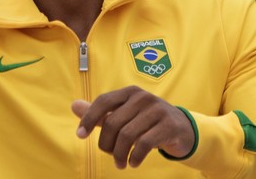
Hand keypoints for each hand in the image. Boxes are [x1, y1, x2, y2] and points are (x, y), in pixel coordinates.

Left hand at [71, 86, 194, 168]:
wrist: (181, 128)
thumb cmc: (146, 121)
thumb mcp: (124, 114)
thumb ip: (100, 112)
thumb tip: (73, 105)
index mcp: (129, 92)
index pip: (103, 102)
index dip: (89, 118)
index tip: (80, 135)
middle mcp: (143, 97)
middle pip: (113, 122)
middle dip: (106, 144)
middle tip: (111, 156)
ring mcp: (157, 110)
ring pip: (127, 135)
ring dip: (120, 154)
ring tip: (120, 164)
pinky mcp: (169, 125)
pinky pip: (144, 144)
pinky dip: (135, 157)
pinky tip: (133, 162)